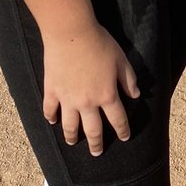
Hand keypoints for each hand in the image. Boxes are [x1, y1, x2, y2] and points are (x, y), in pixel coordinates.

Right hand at [42, 22, 139, 155]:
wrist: (71, 33)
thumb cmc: (99, 43)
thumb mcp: (121, 59)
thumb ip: (128, 79)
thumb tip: (135, 95)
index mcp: (107, 95)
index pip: (117, 119)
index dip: (122, 130)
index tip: (124, 137)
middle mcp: (87, 103)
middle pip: (93, 130)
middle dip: (97, 144)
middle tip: (97, 152)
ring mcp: (67, 99)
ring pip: (70, 126)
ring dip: (72, 137)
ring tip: (73, 143)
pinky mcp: (52, 91)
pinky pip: (50, 110)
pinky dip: (51, 117)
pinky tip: (53, 121)